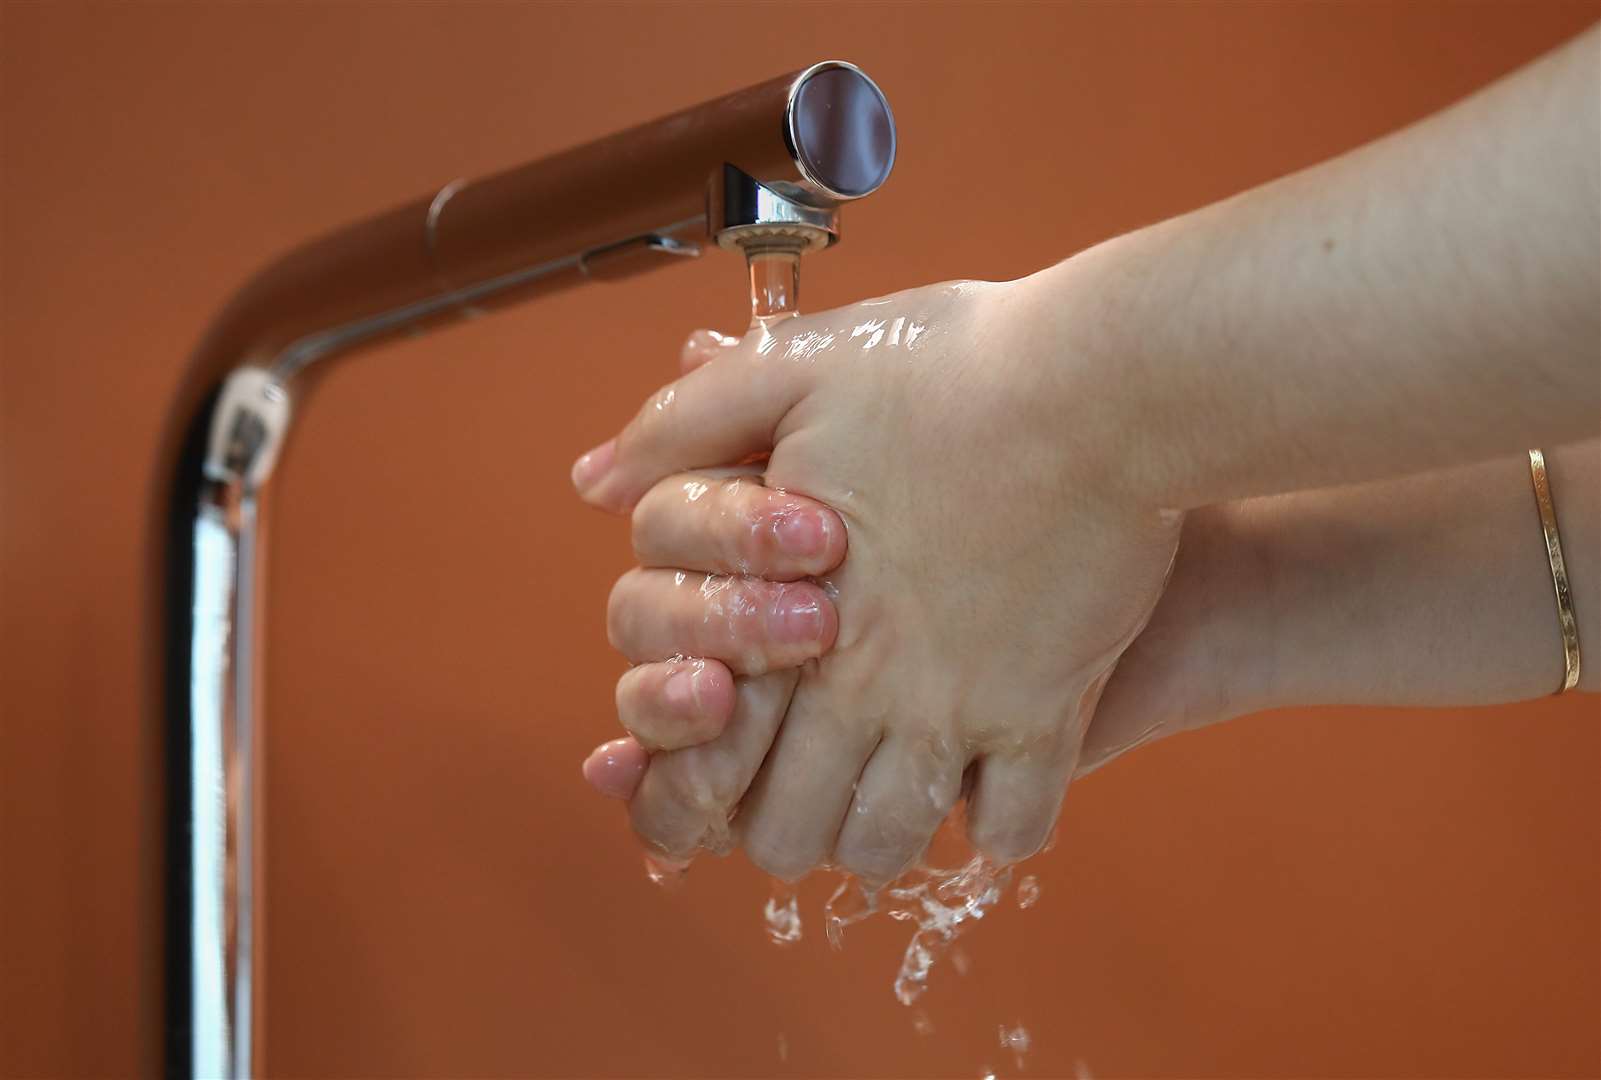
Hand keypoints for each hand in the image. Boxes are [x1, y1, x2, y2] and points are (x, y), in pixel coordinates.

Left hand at [575, 275, 1183, 882]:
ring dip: (883, 834)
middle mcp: (864, 682)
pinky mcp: (1049, 710)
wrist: (1103, 381)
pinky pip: (1018, 826)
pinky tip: (993, 784)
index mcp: (790, 613)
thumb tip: (595, 482)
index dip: (698, 789)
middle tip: (808, 790)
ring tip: (896, 790)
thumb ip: (685, 425)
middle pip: (794, 833)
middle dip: (786, 825)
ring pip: (894, 843)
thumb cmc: (955, 365)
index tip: (726, 774)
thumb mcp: (796, 366)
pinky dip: (997, 825)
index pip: (711, 756)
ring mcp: (958, 707)